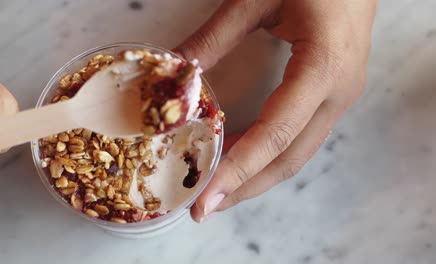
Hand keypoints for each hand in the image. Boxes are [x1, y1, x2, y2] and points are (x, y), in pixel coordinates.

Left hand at [176, 0, 376, 221]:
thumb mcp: (257, 1)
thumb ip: (215, 37)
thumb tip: (177, 70)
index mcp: (322, 68)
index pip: (275, 133)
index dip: (238, 169)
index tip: (206, 197)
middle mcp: (337, 93)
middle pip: (289, 158)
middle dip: (245, 187)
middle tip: (204, 207)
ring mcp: (340, 98)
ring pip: (296, 153)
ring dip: (256, 175)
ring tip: (216, 188)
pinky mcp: (333, 96)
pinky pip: (299, 137)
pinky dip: (267, 155)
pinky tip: (239, 156)